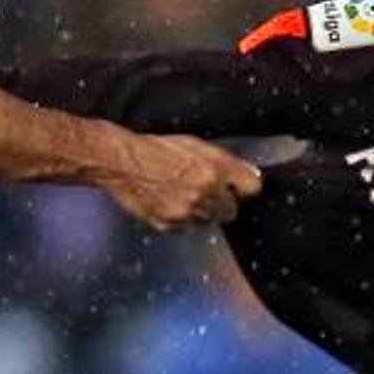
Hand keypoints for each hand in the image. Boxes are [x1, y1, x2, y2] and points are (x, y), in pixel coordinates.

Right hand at [103, 133, 263, 229]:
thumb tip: (251, 174)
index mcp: (215, 167)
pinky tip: (167, 202)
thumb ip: (225, 162)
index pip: (251, 187)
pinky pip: (185, 228)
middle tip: (203, 192)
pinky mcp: (170, 223)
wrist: (122, 162)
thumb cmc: (155, 149)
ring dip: (199, 212)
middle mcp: (206, 190)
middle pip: (230, 211)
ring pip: (207, 221)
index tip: (236, 189)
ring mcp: (188, 210)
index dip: (242, 188)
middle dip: (221, 204)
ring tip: (179, 194)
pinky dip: (179, 219)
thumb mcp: (195, 145)